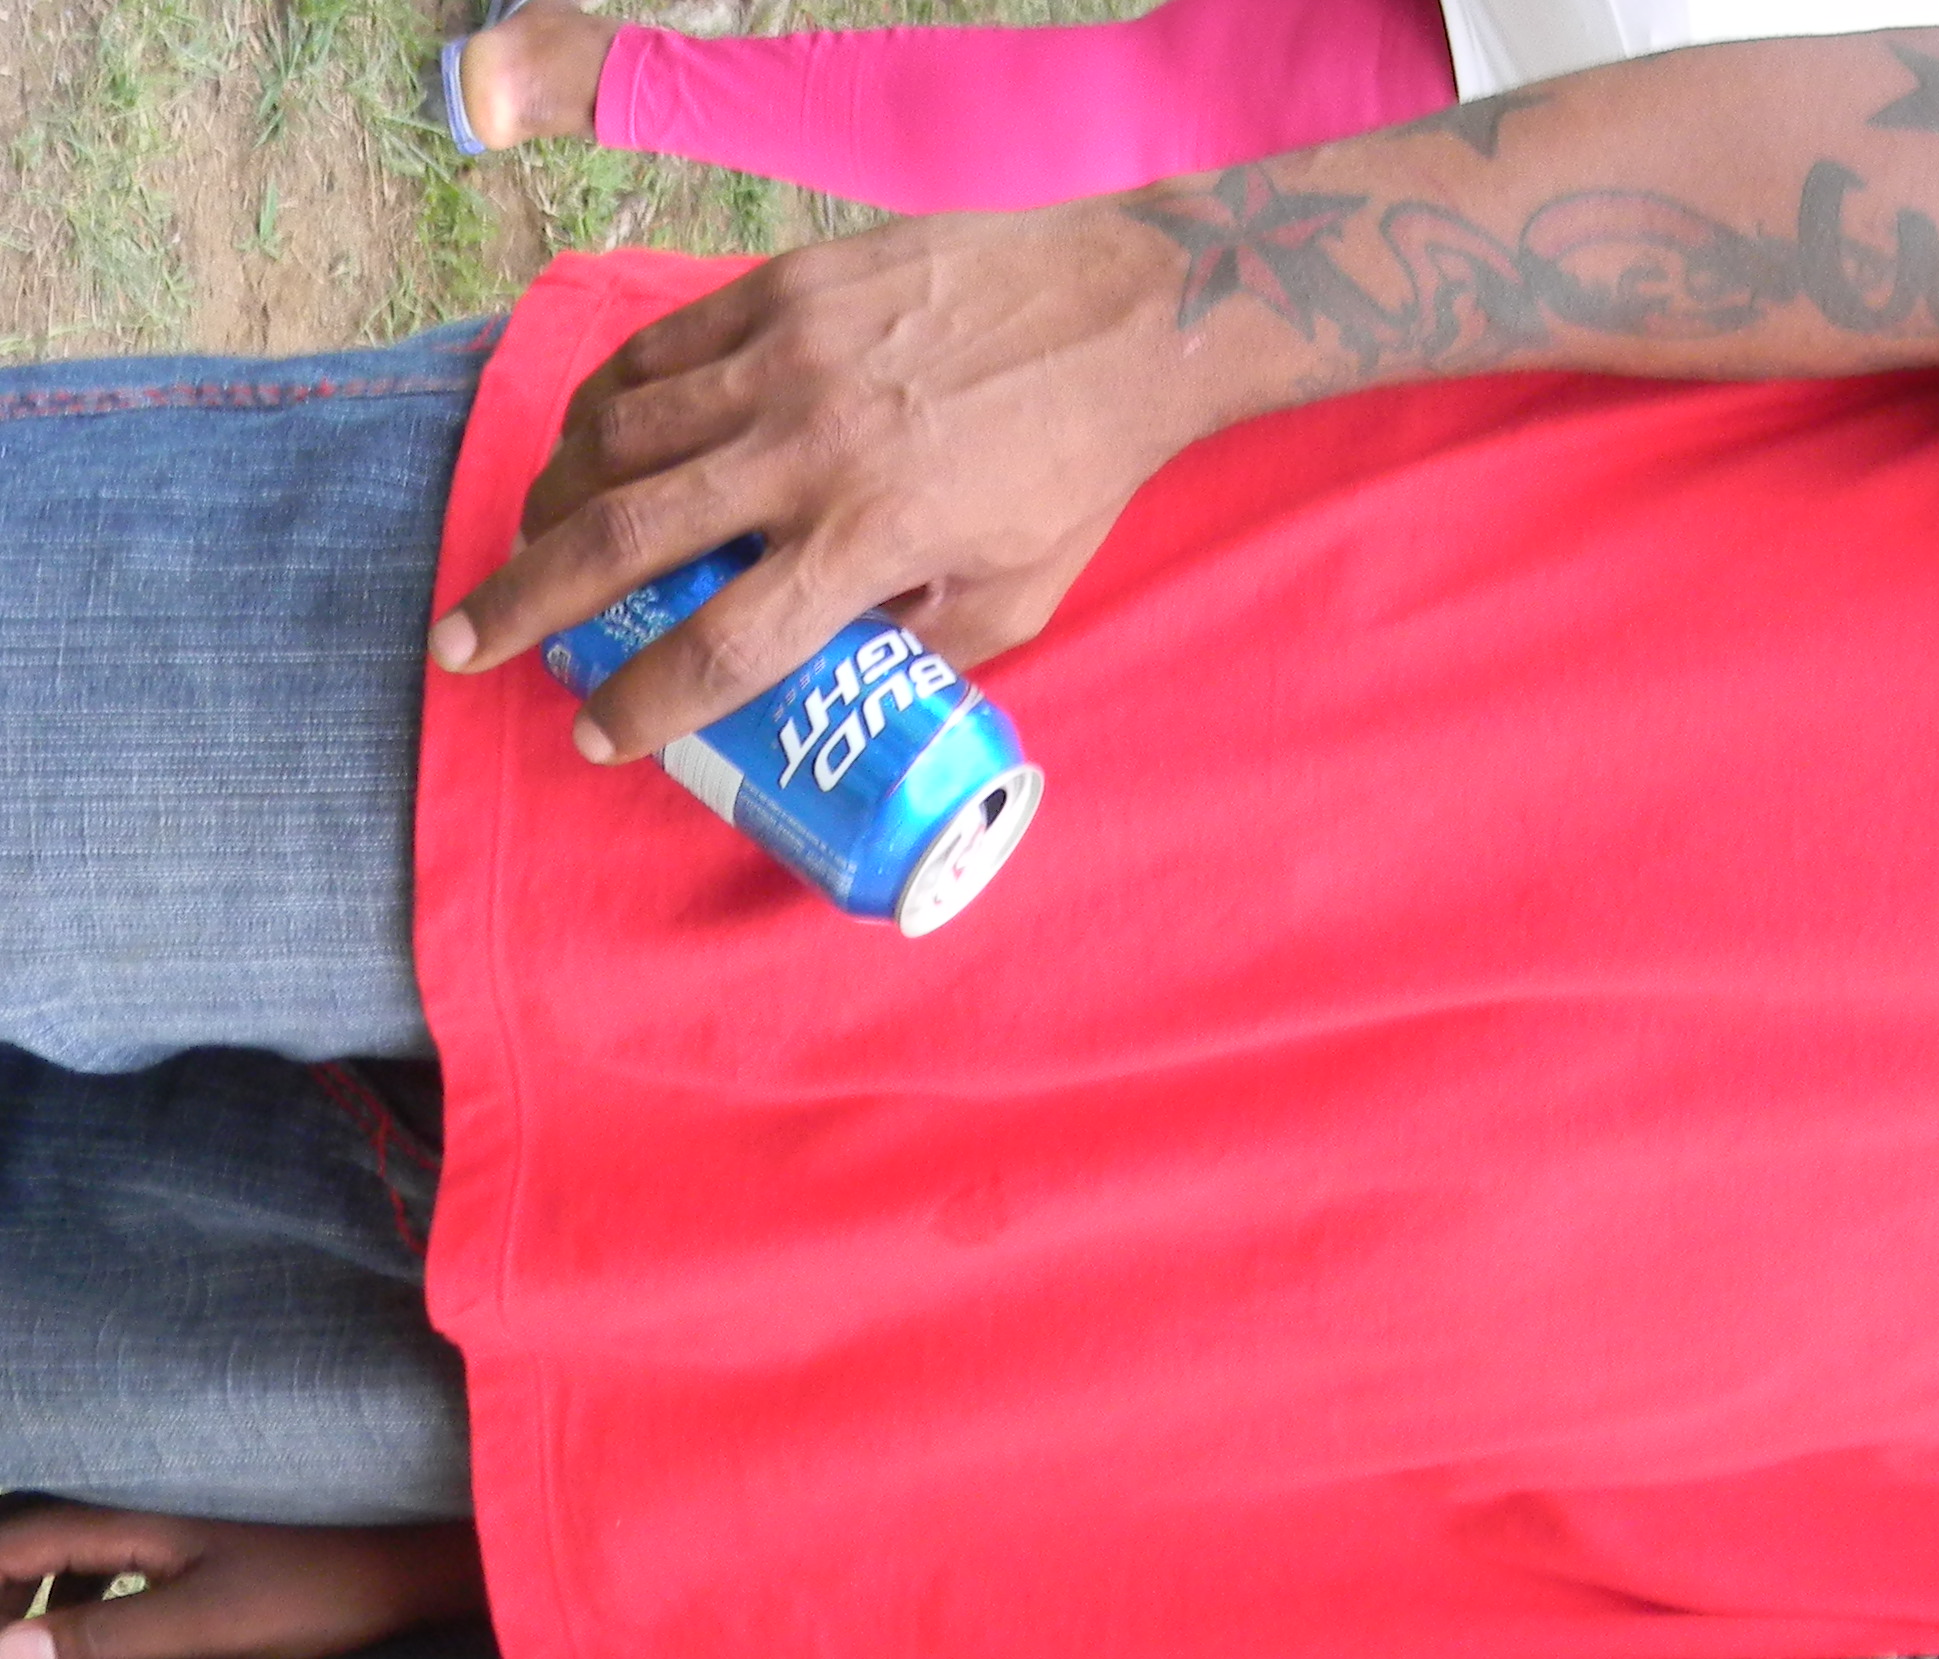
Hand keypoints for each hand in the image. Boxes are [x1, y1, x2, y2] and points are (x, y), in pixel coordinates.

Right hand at [0, 1508, 485, 1658]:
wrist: (424, 1554)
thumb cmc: (323, 1588)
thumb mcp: (208, 1625)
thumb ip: (104, 1637)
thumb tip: (0, 1655)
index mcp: (130, 1512)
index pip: (11, 1541)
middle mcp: (142, 1493)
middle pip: (30, 1527)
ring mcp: (174, 1502)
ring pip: (69, 1533)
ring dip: (32, 1580)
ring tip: (20, 1639)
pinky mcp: (203, 1521)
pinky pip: (110, 1541)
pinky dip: (78, 1578)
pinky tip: (86, 1618)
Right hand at [431, 205, 1184, 758]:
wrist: (1119, 314)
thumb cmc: (1072, 470)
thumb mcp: (1017, 597)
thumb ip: (919, 647)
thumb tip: (832, 679)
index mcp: (872, 540)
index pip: (725, 647)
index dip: (644, 705)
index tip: (594, 735)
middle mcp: (808, 451)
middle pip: (625, 542)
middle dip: (525, 604)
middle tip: (466, 648)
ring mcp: (784, 359)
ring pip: (616, 437)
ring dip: (548, 503)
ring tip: (521, 552)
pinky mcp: (779, 289)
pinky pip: (653, 354)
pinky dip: (599, 407)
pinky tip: (580, 449)